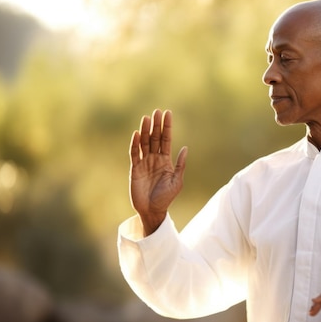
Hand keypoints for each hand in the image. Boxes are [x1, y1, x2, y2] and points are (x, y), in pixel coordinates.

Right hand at [129, 109, 187, 235]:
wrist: (153, 210)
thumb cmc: (166, 197)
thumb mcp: (177, 181)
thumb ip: (180, 165)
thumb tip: (186, 148)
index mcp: (166, 160)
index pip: (166, 140)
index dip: (167, 127)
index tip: (168, 114)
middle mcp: (154, 159)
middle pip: (155, 138)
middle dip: (156, 125)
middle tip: (157, 111)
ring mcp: (144, 163)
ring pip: (144, 143)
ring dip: (146, 131)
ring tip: (147, 118)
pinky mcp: (134, 169)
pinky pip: (134, 154)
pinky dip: (135, 144)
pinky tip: (137, 134)